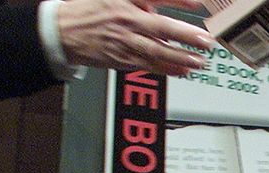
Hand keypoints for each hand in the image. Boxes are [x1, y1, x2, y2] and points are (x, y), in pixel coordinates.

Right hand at [57, 0, 213, 76]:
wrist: (62, 30)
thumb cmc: (90, 10)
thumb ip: (141, 2)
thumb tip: (162, 9)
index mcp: (123, 0)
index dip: (177, 0)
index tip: (198, 3)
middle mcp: (125, 20)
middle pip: (160, 28)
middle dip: (186, 36)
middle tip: (206, 41)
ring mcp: (123, 41)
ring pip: (157, 51)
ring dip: (181, 58)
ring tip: (199, 61)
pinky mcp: (121, 59)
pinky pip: (148, 65)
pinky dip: (167, 69)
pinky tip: (183, 71)